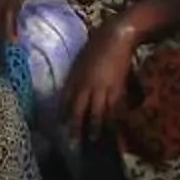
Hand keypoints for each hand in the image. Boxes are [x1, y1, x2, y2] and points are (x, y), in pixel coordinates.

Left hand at [64, 19, 140, 142]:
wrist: (116, 36)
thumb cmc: (96, 45)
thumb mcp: (79, 61)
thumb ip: (76, 77)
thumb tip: (73, 91)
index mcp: (75, 77)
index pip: (66, 100)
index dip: (63, 114)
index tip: (60, 126)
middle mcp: (87, 86)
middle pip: (80, 111)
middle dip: (76, 127)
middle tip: (73, 142)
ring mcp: (103, 89)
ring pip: (98, 113)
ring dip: (95, 128)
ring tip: (93, 140)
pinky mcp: (119, 89)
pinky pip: (115, 109)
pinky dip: (113, 120)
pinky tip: (113, 128)